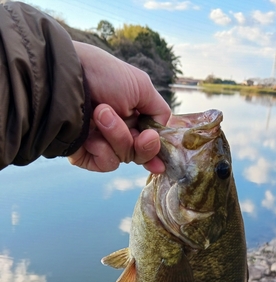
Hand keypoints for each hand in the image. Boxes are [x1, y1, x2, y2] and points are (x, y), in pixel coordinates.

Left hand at [68, 42, 170, 172]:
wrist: (67, 78)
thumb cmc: (103, 75)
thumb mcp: (141, 86)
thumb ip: (160, 111)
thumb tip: (161, 133)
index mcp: (132, 115)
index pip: (149, 139)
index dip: (156, 149)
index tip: (160, 154)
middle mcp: (118, 131)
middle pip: (140, 153)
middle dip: (143, 144)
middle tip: (141, 134)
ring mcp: (101, 143)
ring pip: (124, 157)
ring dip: (118, 137)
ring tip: (100, 113)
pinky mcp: (85, 155)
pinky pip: (106, 164)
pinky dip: (102, 150)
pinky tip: (90, 135)